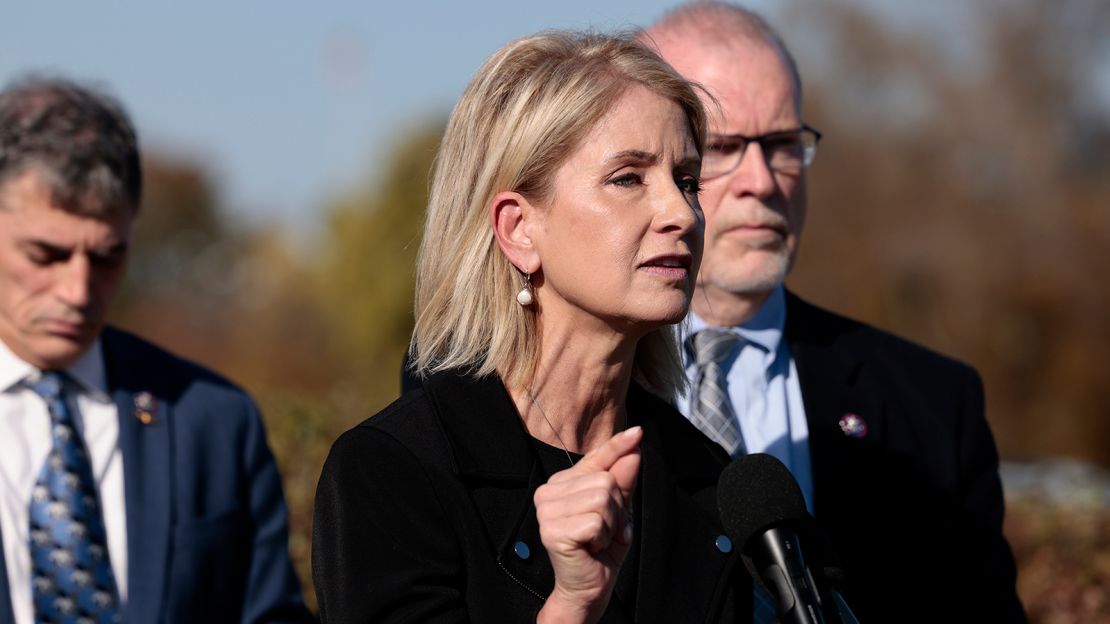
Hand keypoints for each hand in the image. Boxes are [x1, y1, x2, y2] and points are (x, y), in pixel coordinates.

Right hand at [534, 426, 641, 623]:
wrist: (589, 588)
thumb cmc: (601, 549)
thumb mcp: (619, 510)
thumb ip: (623, 481)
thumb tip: (632, 450)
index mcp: (563, 483)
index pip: (594, 458)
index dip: (616, 446)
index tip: (637, 432)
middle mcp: (549, 492)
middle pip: (605, 480)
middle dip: (618, 509)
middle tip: (606, 530)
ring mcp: (547, 510)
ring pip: (603, 498)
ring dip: (612, 524)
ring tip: (599, 538)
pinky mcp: (552, 529)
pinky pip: (597, 520)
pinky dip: (604, 536)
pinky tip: (592, 546)